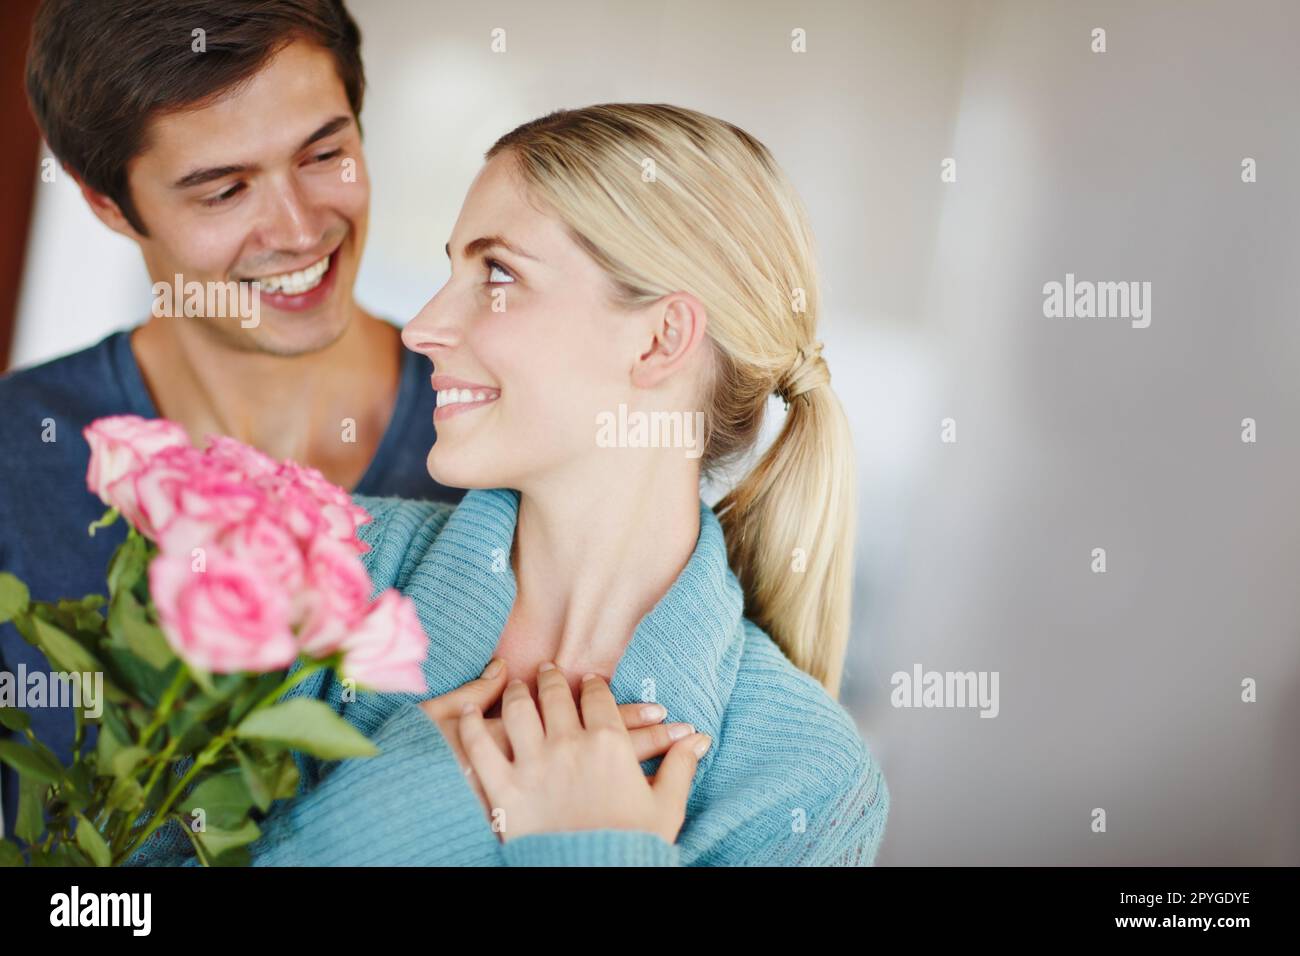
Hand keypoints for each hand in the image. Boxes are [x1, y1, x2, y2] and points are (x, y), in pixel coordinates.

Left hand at [457, 663, 710, 843]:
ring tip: (516, 685)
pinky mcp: (505, 789)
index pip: (598, 698)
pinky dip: (471, 726)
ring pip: (519, 712)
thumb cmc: (631, 846)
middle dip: (552, 678)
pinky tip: (467, 712)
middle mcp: (569, 745)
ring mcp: (534, 765)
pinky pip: (481, 748)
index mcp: (609, 744)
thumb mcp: (665, 807)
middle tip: (547, 669)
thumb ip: (680, 767)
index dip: (593, 685)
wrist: (593, 879)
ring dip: (517, 693)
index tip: (589, 679)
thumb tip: (699, 741)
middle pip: (556, 697)